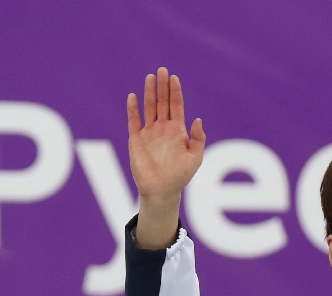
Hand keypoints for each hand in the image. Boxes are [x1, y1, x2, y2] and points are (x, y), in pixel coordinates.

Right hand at [126, 68, 205, 247]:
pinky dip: (133, 109)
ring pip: (149, 108)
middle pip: (162, 102)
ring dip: (149, 93)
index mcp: (178, 131)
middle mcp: (163, 129)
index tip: (174, 77)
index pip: (176, 106)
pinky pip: (133, 121)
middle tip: (162, 69)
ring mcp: (149, 133)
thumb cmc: (181, 176)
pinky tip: (133, 97)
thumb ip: (198, 139)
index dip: (175, 92)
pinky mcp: (136, 140)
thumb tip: (198, 119)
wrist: (162, 190)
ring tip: (150, 77)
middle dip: (162, 86)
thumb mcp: (195, 158)